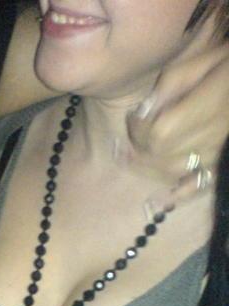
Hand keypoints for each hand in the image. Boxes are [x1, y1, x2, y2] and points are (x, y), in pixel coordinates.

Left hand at [122, 42, 228, 204]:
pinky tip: (156, 199)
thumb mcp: (199, 63)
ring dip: (148, 167)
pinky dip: (175, 195)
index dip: (138, 129)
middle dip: (138, 147)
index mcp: (205, 108)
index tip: (133, 117)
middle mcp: (210, 137)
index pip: (158, 133)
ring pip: (172, 173)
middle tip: (129, 138)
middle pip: (160, 156)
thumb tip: (144, 109)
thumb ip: (170, 85)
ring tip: (131, 158)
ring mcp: (216, 155)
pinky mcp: (219, 166)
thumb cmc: (227, 69)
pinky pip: (196, 187)